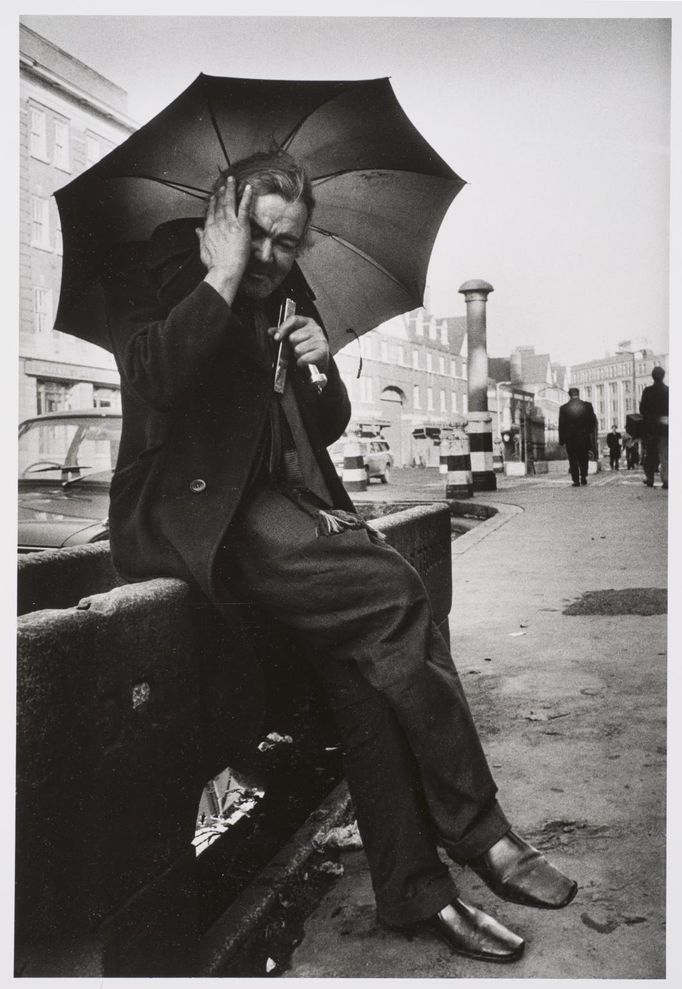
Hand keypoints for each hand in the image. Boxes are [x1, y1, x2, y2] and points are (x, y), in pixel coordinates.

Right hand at [197, 177, 252, 302]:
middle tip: (224, 183)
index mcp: (210, 229)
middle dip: (222, 192)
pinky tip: (248, 188)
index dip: (213, 203)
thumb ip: (201, 237)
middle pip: (219, 204)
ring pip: (229, 202)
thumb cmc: (215, 264)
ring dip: (231, 190)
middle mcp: (218, 223)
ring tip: (233, 180)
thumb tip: (197, 230)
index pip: (211, 212)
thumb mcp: (204, 250)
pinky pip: (244, 208)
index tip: (214, 196)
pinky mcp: (240, 226)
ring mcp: (229, 223)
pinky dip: (246, 197)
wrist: (224, 270)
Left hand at [270, 315, 329, 371]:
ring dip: (297, 355)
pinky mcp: (322, 351)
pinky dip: (301, 362)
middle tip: (295, 349)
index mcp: (307, 322)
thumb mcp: (293, 337)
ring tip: (301, 354)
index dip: (283, 328)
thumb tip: (271, 331)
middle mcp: (315, 328)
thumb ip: (282, 333)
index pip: (293, 320)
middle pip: (293, 337)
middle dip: (291, 346)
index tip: (276, 337)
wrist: (319, 360)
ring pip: (298, 349)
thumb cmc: (306, 348)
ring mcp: (320, 339)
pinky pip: (304, 358)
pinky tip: (304, 361)